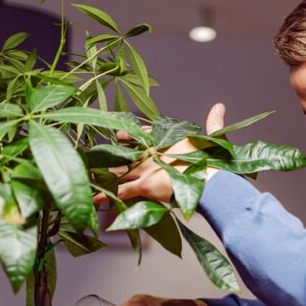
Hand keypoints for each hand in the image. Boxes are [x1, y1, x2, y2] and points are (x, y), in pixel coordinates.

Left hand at [100, 103, 226, 204]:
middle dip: (110, 156)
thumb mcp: (214, 139)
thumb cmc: (214, 162)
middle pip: (126, 153)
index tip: (119, 135)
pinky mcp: (146, 185)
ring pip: (119, 172)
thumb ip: (214, 123)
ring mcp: (147, 169)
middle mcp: (152, 153)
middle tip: (95, 158)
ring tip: (86, 177)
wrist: (212, 180)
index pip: (144, 134)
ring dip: (102, 176)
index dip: (131, 135)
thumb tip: (220, 106)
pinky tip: (91, 199)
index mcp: (166, 141)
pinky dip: (106, 196)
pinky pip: (121, 191)